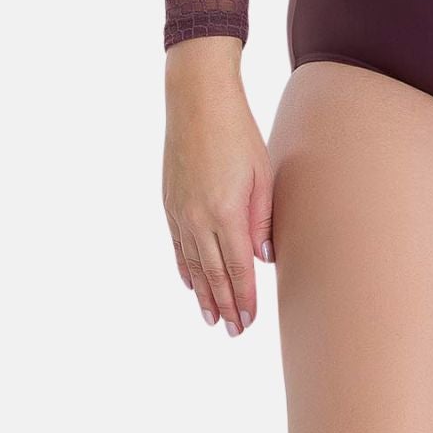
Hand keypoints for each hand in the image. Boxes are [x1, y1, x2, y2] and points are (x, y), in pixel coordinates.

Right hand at [162, 40, 274, 336]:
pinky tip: (190, 282)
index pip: (236, 269)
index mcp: (226, 213)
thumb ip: (262, 218)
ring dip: (203, 294)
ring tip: (211, 318)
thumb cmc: (237, 132)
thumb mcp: (261, 172)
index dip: (243, 298)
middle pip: (213, 274)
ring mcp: (180, 212)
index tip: (248, 320)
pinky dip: (185, 268)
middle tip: (232, 331)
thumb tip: (263, 256)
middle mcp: (198, 219)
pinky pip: (177, 245)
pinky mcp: (170, 202)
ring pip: (192, 265)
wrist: (196, 101)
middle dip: (224, 305)